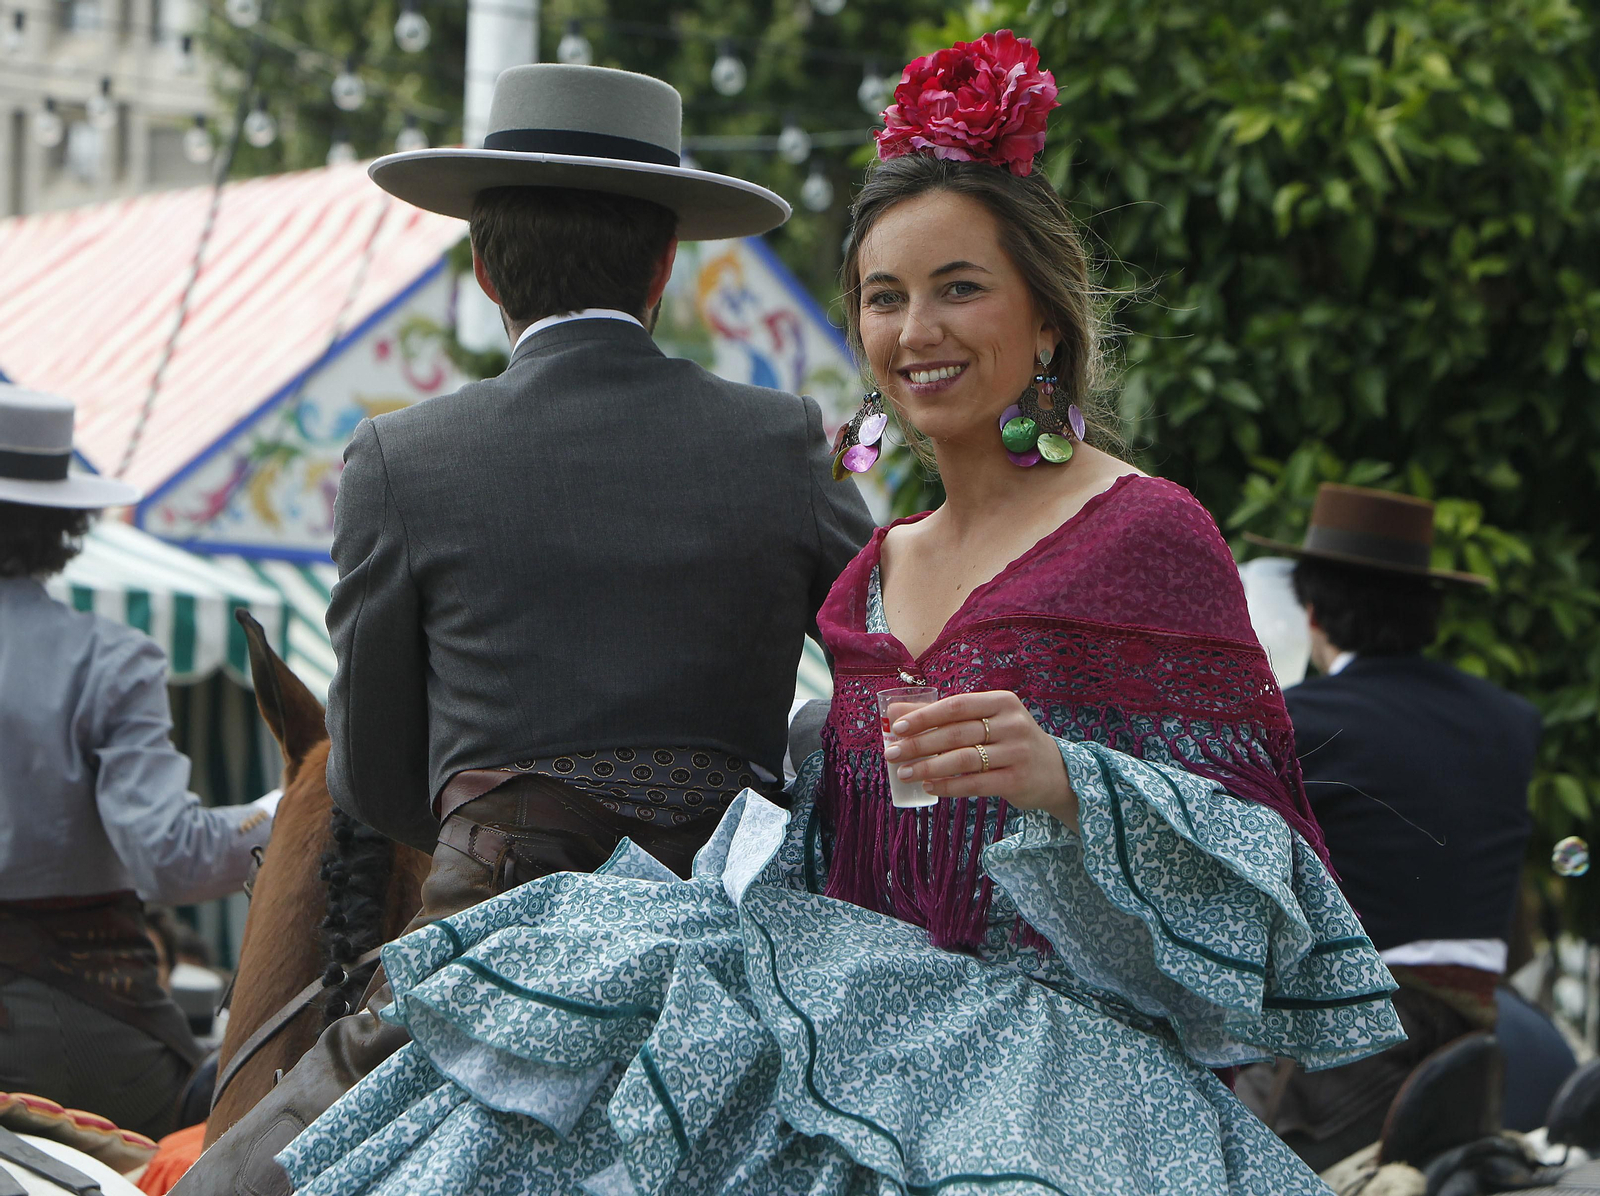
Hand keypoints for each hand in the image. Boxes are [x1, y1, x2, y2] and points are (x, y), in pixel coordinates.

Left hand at [883, 691, 1077, 828]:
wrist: (1053, 771)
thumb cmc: (1007, 740)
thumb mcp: (984, 721)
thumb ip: (942, 716)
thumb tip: (894, 713)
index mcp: (1002, 701)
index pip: (956, 705)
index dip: (924, 716)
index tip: (897, 728)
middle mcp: (1012, 724)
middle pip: (956, 734)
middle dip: (919, 745)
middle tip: (891, 754)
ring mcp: (1017, 752)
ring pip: (964, 760)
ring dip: (929, 767)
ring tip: (904, 773)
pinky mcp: (1017, 780)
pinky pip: (975, 784)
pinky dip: (949, 786)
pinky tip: (929, 787)